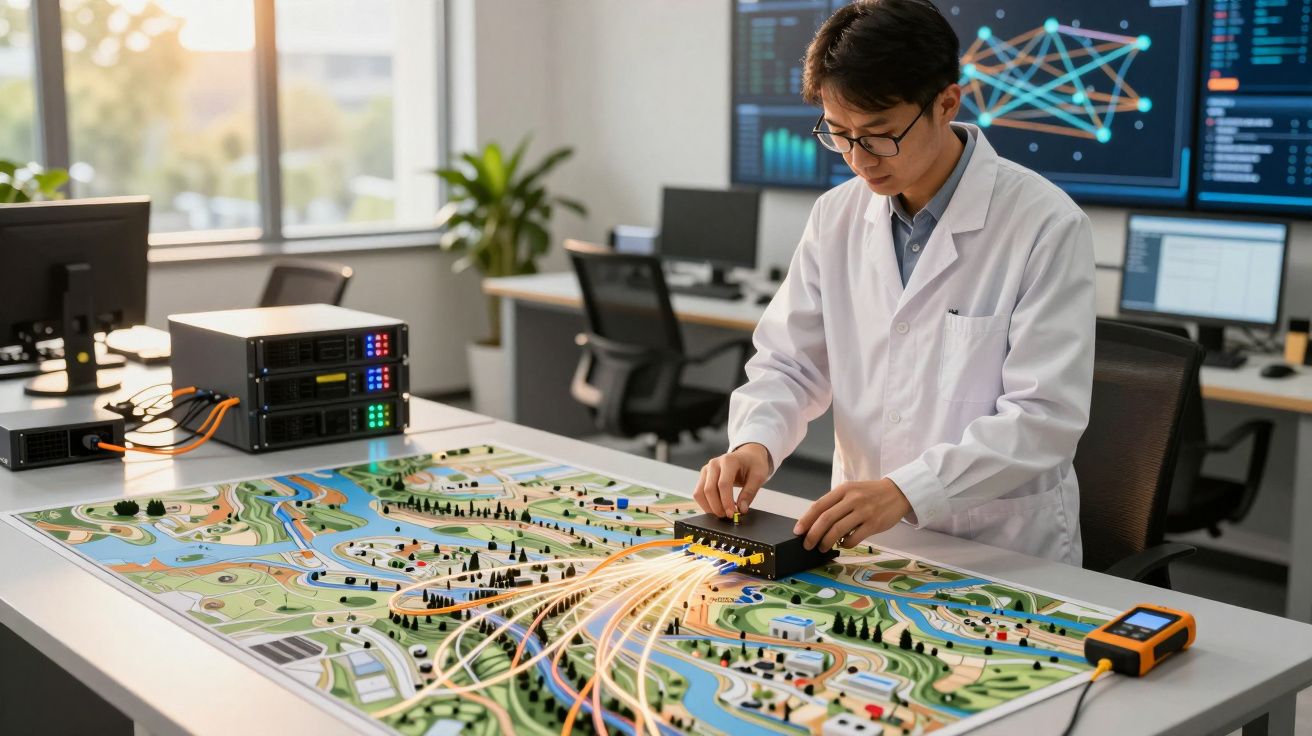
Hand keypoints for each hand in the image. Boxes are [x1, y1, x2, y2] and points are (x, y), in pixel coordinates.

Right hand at [693, 443, 770, 517]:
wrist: (748, 455)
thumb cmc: (754, 464)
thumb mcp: (759, 476)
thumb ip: (750, 492)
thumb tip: (742, 509)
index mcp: (729, 461)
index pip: (723, 484)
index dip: (726, 501)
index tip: (732, 513)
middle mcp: (714, 464)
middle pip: (709, 489)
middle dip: (717, 507)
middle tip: (727, 516)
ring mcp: (707, 469)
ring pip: (700, 492)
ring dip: (709, 507)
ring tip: (722, 513)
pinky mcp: (704, 476)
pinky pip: (699, 493)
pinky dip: (706, 503)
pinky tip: (717, 507)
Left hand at [793, 478, 910, 551]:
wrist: (898, 492)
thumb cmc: (870, 493)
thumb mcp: (852, 491)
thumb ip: (836, 503)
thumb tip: (815, 522)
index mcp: (844, 490)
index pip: (819, 505)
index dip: (806, 520)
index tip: (797, 531)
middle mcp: (852, 499)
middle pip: (826, 519)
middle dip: (813, 535)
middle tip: (807, 545)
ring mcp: (864, 511)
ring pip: (838, 530)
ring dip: (826, 542)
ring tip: (822, 548)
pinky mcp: (874, 524)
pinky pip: (854, 538)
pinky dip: (845, 544)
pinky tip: (843, 544)